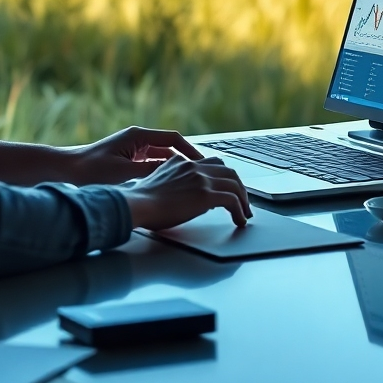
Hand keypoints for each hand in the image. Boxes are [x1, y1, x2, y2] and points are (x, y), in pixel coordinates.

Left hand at [69, 126, 204, 184]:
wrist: (66, 171)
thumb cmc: (91, 170)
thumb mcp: (126, 172)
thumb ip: (152, 171)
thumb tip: (177, 173)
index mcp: (138, 136)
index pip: (173, 139)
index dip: (190, 151)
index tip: (203, 163)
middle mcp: (137, 140)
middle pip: (169, 149)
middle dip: (185, 162)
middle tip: (201, 176)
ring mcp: (132, 151)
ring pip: (161, 159)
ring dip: (173, 170)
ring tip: (189, 184)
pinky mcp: (127, 162)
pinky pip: (151, 166)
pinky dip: (161, 175)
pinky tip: (167, 188)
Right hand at [123, 154, 251, 229]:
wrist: (137, 204)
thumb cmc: (141, 201)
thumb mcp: (158, 181)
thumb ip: (174, 180)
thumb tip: (186, 195)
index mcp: (181, 162)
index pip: (211, 163)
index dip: (223, 176)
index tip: (227, 188)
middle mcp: (193, 166)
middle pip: (227, 170)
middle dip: (238, 186)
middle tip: (242, 201)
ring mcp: (201, 179)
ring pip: (234, 184)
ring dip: (243, 200)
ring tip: (245, 213)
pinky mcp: (205, 194)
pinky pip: (232, 200)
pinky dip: (240, 211)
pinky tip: (240, 220)